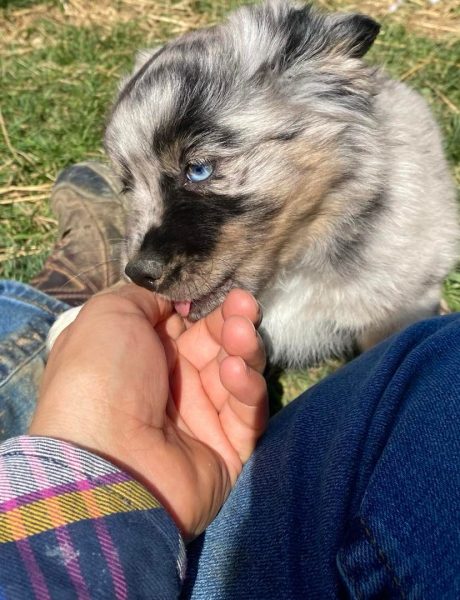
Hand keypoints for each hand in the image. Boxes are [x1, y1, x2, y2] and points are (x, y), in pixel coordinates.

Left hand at [30, 284, 267, 537]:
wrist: (102, 460)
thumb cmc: (101, 376)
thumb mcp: (109, 315)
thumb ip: (145, 296)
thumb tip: (174, 299)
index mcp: (144, 354)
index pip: (189, 324)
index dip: (209, 306)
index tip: (226, 290)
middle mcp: (173, 384)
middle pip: (217, 345)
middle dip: (234, 322)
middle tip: (245, 305)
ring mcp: (200, 418)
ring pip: (237, 374)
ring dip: (244, 349)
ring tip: (242, 335)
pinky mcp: (226, 449)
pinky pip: (247, 414)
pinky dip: (246, 389)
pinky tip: (235, 373)